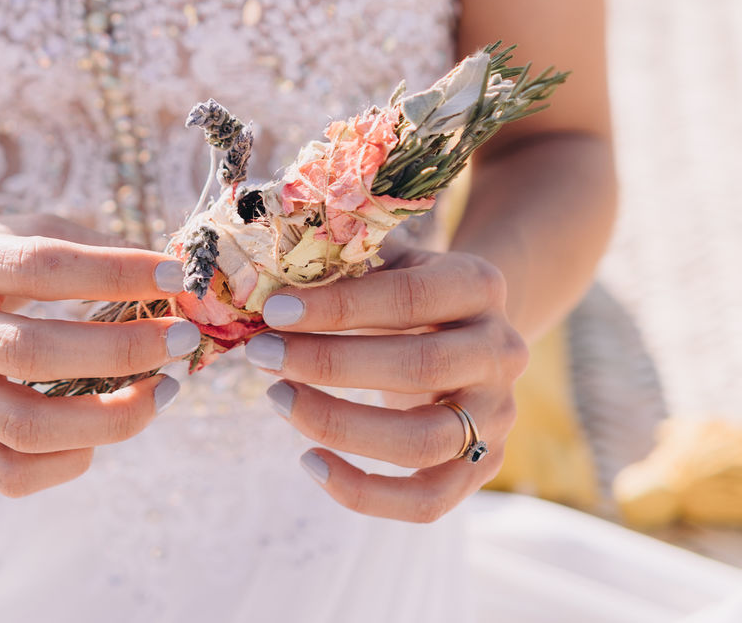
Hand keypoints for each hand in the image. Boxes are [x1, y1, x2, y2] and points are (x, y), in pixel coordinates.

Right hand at [0, 214, 195, 496]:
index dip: (114, 272)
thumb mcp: (5, 231)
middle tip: (181, 340)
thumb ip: (78, 243)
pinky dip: (66, 463)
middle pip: (34, 353)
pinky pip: (9, 472)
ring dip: (110, 417)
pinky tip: (99, 435)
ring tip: (160, 392)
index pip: (41, 267)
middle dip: (124, 350)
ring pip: (25, 426)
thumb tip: (162, 273)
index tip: (172, 277)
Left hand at [246, 245, 528, 522]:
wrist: (464, 328)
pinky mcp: (482, 465)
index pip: (410, 297)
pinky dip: (363, 492)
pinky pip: (427, 500)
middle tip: (260, 352)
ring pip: (422, 440)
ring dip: (338, 424)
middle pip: (419, 368)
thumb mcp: (386, 260)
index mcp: (478, 286)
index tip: (274, 310)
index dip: (340, 306)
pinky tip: (308, 460)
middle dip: (328, 364)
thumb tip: (266, 276)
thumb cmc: (403, 288)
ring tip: (277, 397)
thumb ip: (344, 262)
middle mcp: (501, 352)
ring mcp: (497, 415)